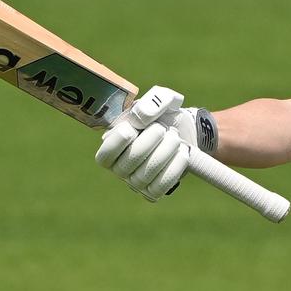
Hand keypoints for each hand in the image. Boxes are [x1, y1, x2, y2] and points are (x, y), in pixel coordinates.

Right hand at [95, 86, 196, 201]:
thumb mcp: (161, 99)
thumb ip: (152, 102)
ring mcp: (136, 182)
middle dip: (148, 143)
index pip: (104, 156)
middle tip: (162, 129)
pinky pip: (160, 187)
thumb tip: (141, 117)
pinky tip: (182, 153)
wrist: (185, 131)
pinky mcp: (154, 190)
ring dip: (165, 153)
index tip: (133, 127)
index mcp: (112, 145)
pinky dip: (174, 168)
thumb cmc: (165, 115)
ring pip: (145, 176)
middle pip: (127, 164)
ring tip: (175, 138)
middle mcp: (120, 167)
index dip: (117, 142)